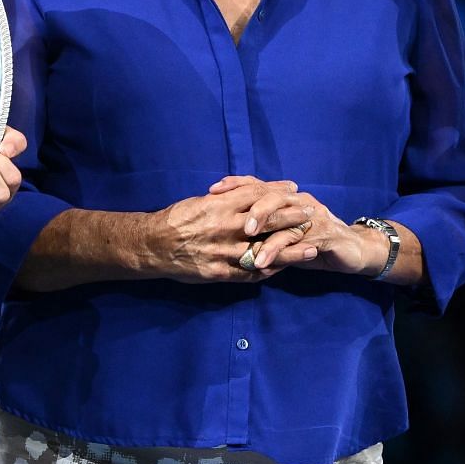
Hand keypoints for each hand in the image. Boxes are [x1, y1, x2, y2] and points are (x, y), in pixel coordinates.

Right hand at [131, 179, 308, 282]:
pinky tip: (285, 268)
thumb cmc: (176, 218)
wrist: (152, 246)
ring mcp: (224, 252)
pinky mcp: (220, 273)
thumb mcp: (201, 201)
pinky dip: (270, 270)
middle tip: (312, 215)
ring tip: (312, 247)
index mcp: (219, 205)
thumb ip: (226, 198)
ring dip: (291, 249)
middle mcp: (225, 227)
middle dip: (293, 218)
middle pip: (268, 221)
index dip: (279, 193)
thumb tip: (250, 191)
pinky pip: (251, 273)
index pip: (257, 195)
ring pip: (265, 250)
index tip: (295, 191)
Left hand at [206, 176, 387, 277]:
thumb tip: (227, 227)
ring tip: (244, 241)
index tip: (211, 191)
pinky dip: (278, 252)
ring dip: (263, 229)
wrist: (351, 251)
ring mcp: (312, 216)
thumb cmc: (310, 242)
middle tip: (225, 215)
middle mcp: (297, 201)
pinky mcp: (323, 234)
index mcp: (285, 197)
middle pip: (270, 193)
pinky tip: (262, 263)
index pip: (257, 184)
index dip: (235, 184)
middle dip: (248, 204)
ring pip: (284, 215)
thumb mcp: (282, 234)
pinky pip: (297, 241)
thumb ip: (262, 229)